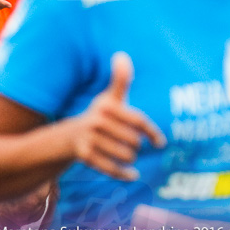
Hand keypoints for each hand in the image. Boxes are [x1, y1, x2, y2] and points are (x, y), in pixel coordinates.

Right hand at [67, 53, 164, 180]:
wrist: (68, 136)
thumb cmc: (100, 115)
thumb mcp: (110, 98)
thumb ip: (121, 80)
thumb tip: (121, 54)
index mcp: (108, 106)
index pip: (139, 121)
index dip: (152, 133)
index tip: (161, 144)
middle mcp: (97, 121)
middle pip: (133, 140)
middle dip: (136, 146)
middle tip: (132, 145)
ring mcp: (89, 139)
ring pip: (124, 155)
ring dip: (130, 159)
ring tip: (129, 156)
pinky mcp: (84, 156)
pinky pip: (110, 168)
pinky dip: (123, 174)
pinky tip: (133, 175)